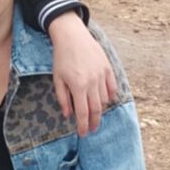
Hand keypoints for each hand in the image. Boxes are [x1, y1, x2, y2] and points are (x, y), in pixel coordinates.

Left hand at [48, 15, 118, 135]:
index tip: (83, 134)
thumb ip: (63, 98)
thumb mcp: (57, 78)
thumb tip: (68, 115)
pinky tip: (105, 100)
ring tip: (95, 114)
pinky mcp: (108, 68)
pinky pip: (112, 87)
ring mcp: (102, 75)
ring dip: (100, 109)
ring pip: (105, 99)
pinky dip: (110, 96)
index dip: (83, 125)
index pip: (82, 112)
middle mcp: (92, 82)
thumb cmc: (62, 57)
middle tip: (92, 129)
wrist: (72, 36)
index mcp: (78, 86)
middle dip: (94, 122)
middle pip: (96, 109)